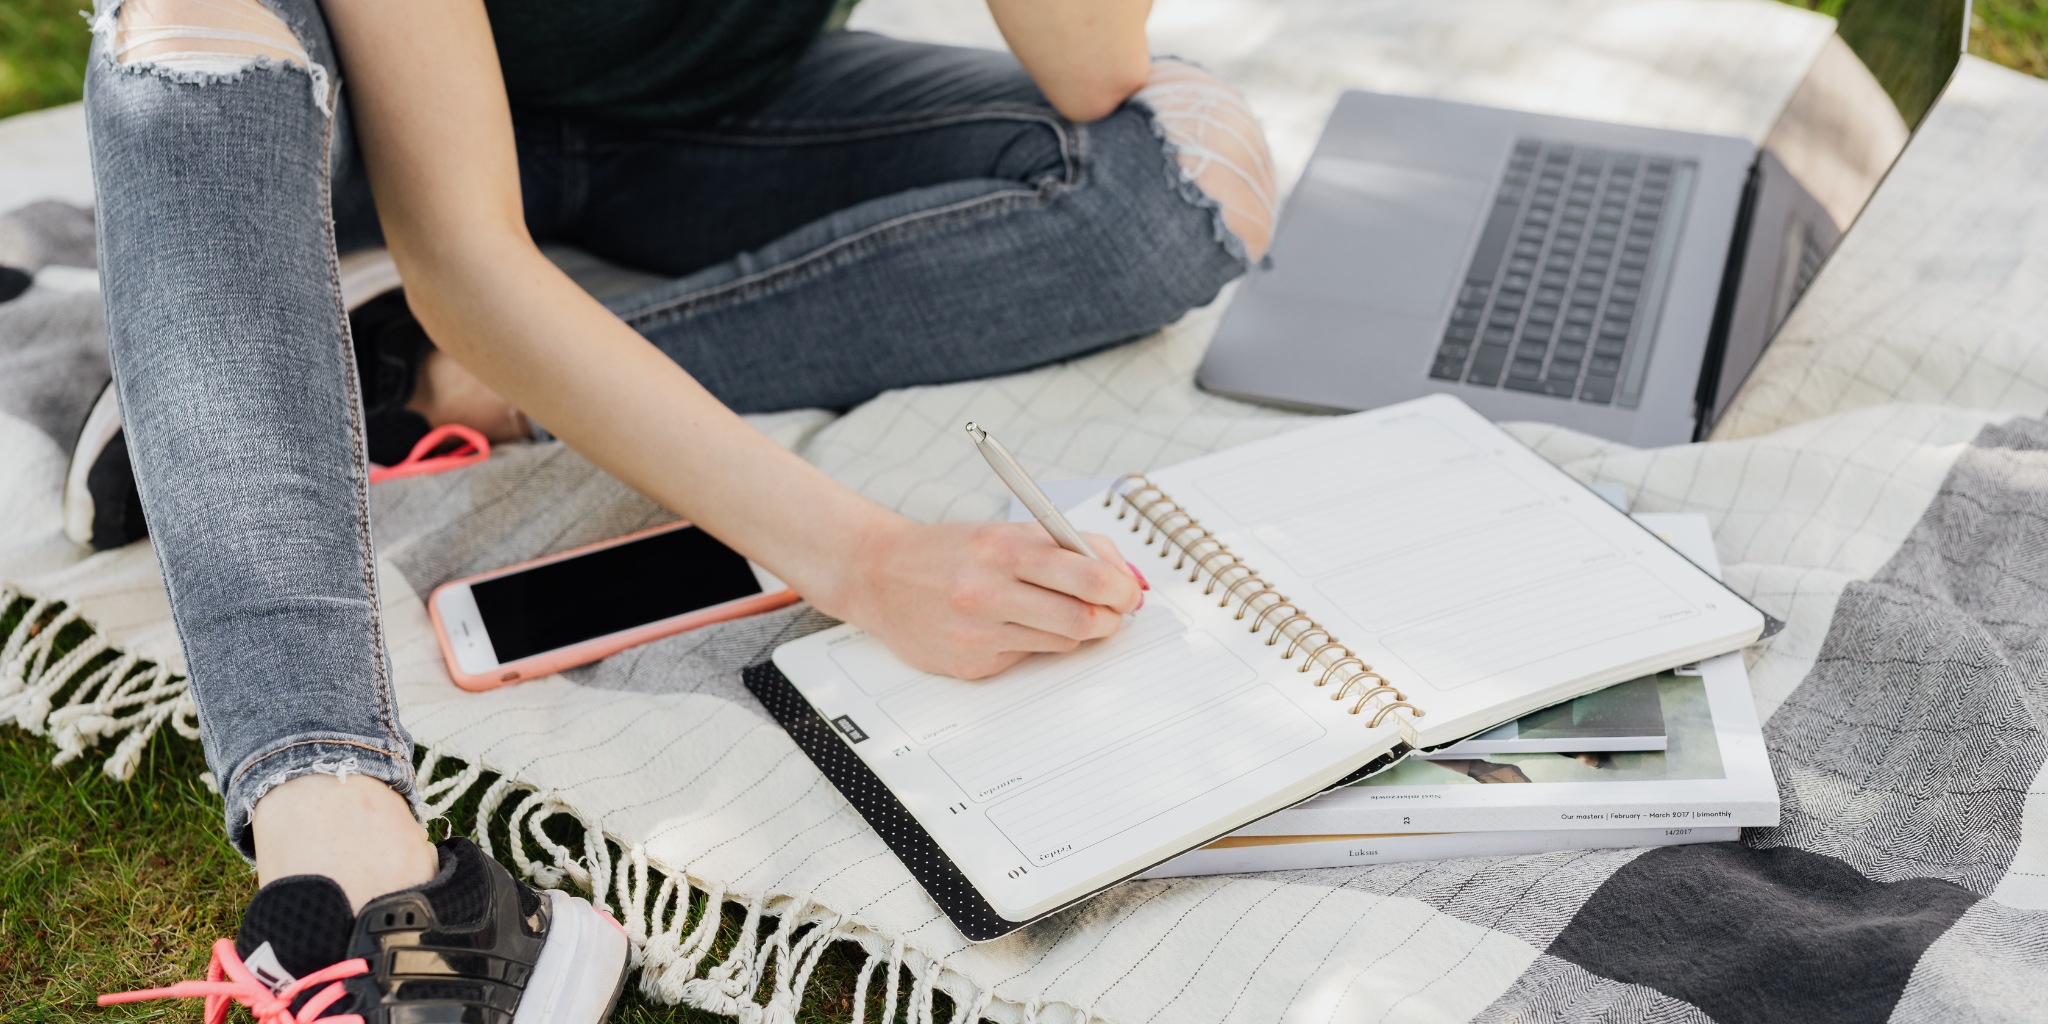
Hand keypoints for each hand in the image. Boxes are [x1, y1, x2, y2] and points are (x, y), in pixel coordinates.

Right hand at [826, 517, 1145, 679]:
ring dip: (1077, 630)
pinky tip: (1014, 625)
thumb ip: (1067, 546)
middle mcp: (990, 591)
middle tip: (1115, 611)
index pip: (1089, 577)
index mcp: (1004, 548)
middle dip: (1112, 617)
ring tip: (1063, 613)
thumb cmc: (951, 551)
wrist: (880, 576)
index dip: (1123, 588)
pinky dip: (1036, 642)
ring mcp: (979, 632)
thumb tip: (1123, 575)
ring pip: (1063, 642)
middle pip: (1084, 618)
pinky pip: (1030, 657)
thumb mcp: (1006, 530)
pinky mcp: (972, 663)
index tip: (1129, 590)